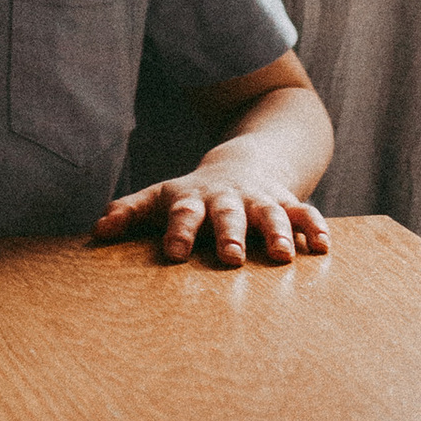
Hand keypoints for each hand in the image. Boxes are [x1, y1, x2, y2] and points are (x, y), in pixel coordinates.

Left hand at [93, 170, 332, 267]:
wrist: (244, 161)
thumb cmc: (193, 193)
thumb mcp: (162, 196)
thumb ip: (130, 212)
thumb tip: (97, 231)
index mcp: (194, 199)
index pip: (183, 214)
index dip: (179, 231)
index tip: (175, 254)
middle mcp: (228, 199)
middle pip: (228, 214)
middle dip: (230, 235)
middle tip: (230, 258)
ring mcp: (260, 199)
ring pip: (270, 214)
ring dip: (277, 233)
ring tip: (282, 256)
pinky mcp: (287, 203)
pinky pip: (304, 212)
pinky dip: (314, 227)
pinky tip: (323, 247)